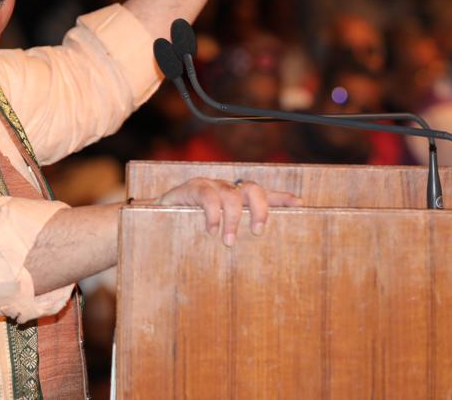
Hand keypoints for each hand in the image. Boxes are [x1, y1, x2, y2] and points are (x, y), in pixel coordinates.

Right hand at [155, 177, 300, 246]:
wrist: (151, 223)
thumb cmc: (187, 234)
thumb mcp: (216, 237)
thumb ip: (232, 239)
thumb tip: (258, 266)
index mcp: (234, 199)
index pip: (263, 194)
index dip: (281, 197)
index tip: (300, 204)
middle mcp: (225, 189)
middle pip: (252, 188)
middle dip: (260, 209)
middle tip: (258, 232)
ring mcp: (208, 186)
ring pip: (231, 194)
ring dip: (233, 219)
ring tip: (228, 241)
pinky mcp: (190, 189)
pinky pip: (207, 195)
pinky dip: (212, 214)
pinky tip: (210, 230)